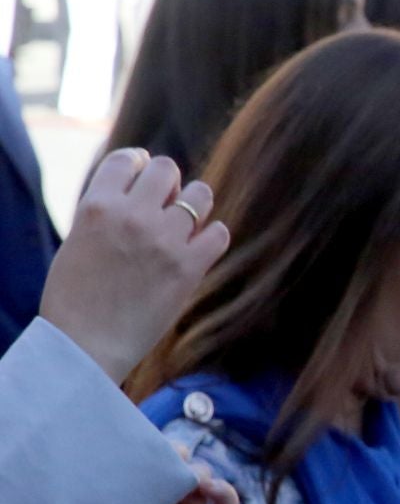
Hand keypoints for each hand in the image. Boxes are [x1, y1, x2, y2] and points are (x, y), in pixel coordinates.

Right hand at [38, 149, 228, 384]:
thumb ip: (105, 213)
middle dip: (169, 183)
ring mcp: (164, 240)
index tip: (145, 175)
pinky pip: (219, 233)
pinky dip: (214, 237)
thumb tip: (136, 194)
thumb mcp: (78, 240)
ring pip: (200, 195)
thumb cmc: (75, 298)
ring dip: (196, 204)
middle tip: (166, 204)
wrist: (86, 344)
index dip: (140, 163)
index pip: (128, 159)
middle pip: (167, 169)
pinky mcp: (189, 268)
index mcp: (96, 205)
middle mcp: (132, 215)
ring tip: (187, 223)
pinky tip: (201, 248)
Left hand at [75, 461, 238, 503]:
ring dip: (198, 469)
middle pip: (171, 470)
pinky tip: (212, 489)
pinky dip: (224, 490)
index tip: (141, 446)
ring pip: (200, 482)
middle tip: (171, 454)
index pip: (137, 472)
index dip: (142, 453)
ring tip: (191, 475)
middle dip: (173, 455)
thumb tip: (92, 480)